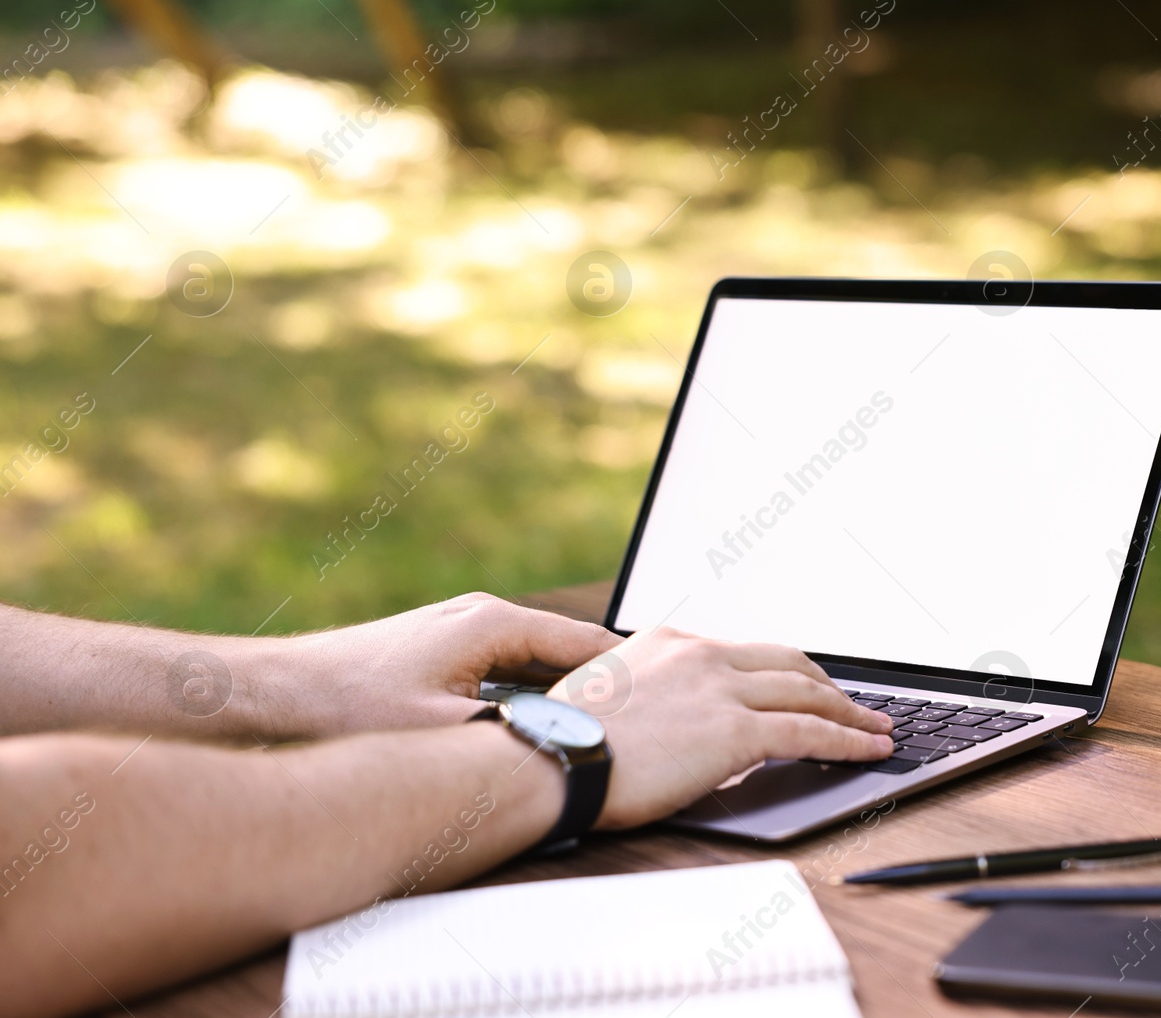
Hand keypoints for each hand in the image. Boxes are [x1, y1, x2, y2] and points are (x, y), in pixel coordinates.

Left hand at [267, 593, 620, 737]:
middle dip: (605, 684)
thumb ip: (510, 737)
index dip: (634, 674)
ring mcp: (462, 628)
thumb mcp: (443, 732)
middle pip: (567, 649)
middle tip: (650, 718)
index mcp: (496, 623)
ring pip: (537, 660)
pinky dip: (531, 691)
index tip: (672, 697)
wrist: (279, 690)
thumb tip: (563, 754)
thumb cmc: (352, 704)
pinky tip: (541, 724)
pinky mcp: (442, 647)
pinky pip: (508, 666)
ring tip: (605, 725)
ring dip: (566, 690)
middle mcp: (484, 615)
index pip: (589, 643)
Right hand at [545, 626, 894, 829]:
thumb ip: (647, 696)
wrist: (551, 758)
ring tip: (877, 727)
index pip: (743, 652)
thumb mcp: (605, 696)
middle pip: (787, 662)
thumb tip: (668, 723)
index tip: (802, 684)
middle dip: (827, 684)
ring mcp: (720, 689)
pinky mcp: (733, 731)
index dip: (782, 671)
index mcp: (668, 641)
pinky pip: (809, 732)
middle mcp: (701, 654)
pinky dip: (848, 740)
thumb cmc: (563, 741)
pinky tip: (869, 749)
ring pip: (808, 693)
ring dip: (851, 712)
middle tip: (852, 703)